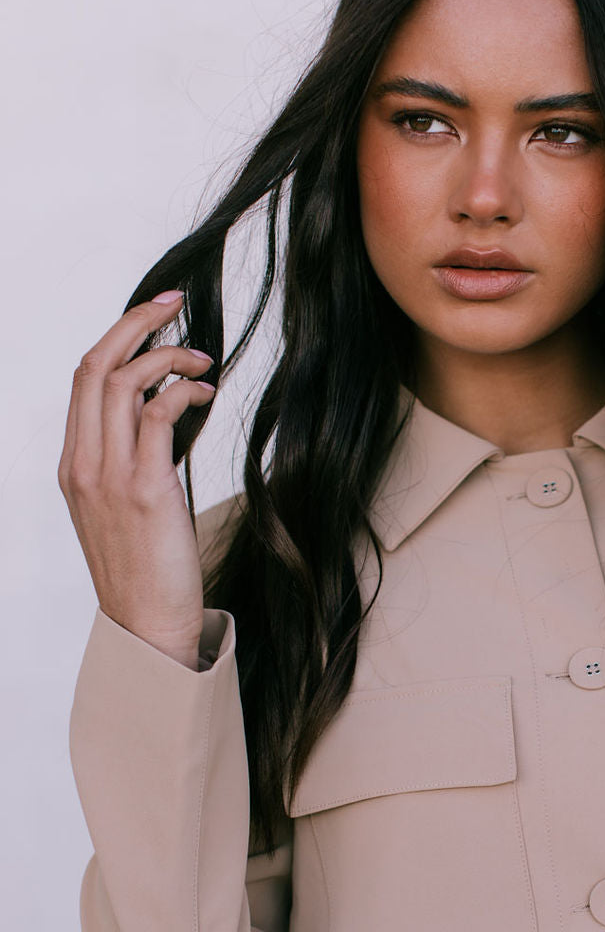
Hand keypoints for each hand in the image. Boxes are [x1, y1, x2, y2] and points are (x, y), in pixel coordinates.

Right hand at [58, 292, 216, 667]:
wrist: (148, 625)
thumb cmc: (144, 571)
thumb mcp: (121, 510)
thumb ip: (128, 463)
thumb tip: (160, 417)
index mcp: (73, 467)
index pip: (83, 381)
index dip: (117, 338)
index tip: (154, 316)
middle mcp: (84, 465)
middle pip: (96, 367)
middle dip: (136, 323)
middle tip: (176, 306)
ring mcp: (110, 477)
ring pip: (123, 382)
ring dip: (167, 357)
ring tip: (202, 361)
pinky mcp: (146, 491)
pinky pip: (158, 416)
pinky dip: (182, 391)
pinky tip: (204, 393)